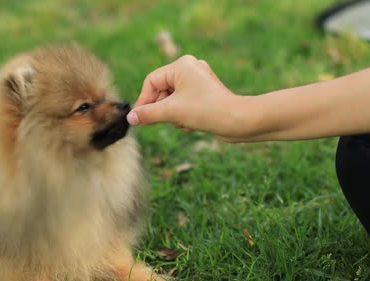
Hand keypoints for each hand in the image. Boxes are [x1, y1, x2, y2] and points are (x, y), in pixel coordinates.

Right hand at [128, 55, 252, 140]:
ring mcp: (198, 81)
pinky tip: (190, 125)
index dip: (144, 101)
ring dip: (173, 115)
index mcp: (181, 65)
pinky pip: (183, 104)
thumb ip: (147, 114)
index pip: (151, 81)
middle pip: (161, 91)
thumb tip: (131, 118)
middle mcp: (190, 69)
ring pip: (172, 99)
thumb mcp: (172, 112)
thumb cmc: (207, 111)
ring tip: (183, 122)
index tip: (140, 118)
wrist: (238, 121)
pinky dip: (183, 115)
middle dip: (162, 109)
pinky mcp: (205, 94)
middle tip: (163, 122)